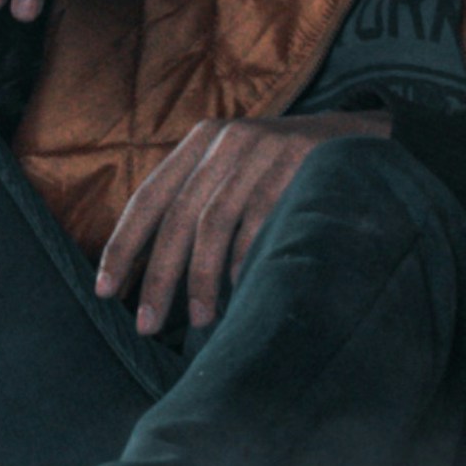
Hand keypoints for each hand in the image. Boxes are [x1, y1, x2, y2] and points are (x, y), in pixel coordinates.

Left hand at [95, 111, 391, 335]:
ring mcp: (262, 151)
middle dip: (158, 277)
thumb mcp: (236, 171)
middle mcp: (226, 141)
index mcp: (201, 142)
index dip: (123, 245)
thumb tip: (148, 272)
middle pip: (177, 217)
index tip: (105, 290)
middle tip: (146, 325)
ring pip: (214, 223)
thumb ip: (196, 201)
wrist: (360, 141)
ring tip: (197, 320)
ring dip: (201, 279)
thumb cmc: (284, 172)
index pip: (148, 197)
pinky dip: (245, 262)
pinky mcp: (296, 166)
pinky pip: (259, 225)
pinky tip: (239, 293)